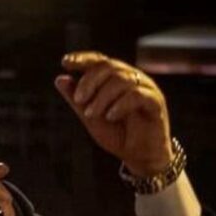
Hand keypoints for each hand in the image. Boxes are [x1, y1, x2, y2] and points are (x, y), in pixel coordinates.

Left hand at [55, 52, 173, 175]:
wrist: (140, 157)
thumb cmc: (118, 135)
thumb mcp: (90, 118)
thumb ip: (76, 100)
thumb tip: (60, 79)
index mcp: (115, 79)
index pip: (99, 60)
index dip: (83, 59)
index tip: (65, 62)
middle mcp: (131, 78)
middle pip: (108, 66)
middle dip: (89, 81)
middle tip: (78, 100)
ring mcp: (145, 88)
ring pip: (121, 79)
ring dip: (102, 96)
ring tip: (91, 114)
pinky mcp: (155, 102)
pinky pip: (137, 95)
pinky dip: (120, 104)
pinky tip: (110, 117)